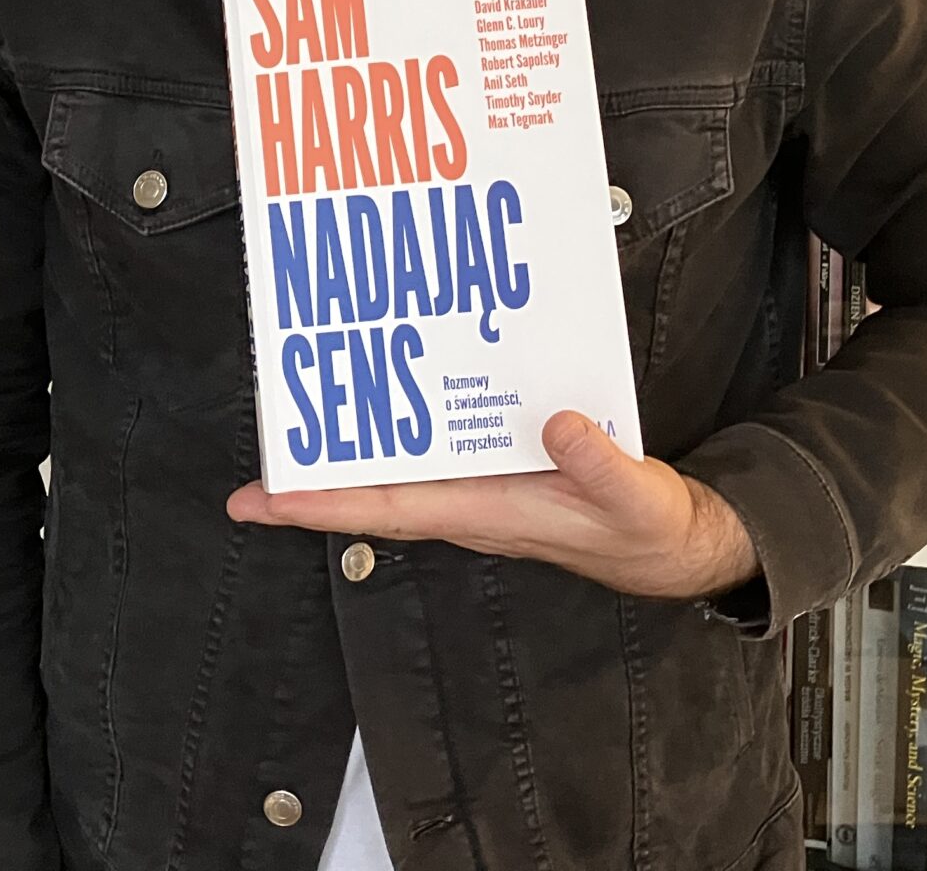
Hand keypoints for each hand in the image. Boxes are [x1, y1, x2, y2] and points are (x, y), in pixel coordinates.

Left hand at [225, 410, 761, 600]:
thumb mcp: (634, 498)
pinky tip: (392, 381)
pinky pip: (436, 442)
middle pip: (371, 487)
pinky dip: (407, 416)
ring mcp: (479, 484)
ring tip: (305, 394)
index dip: (318, 505)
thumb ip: (599, 464)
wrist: (668, 545)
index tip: (258, 501)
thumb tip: (555, 424)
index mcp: (486, 515)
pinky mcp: (497, 465)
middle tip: (258, 433)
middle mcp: (468, 502)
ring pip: (397, 463)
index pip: (385, 510)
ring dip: (353, 437)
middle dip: (310, 472)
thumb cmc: (643, 530)